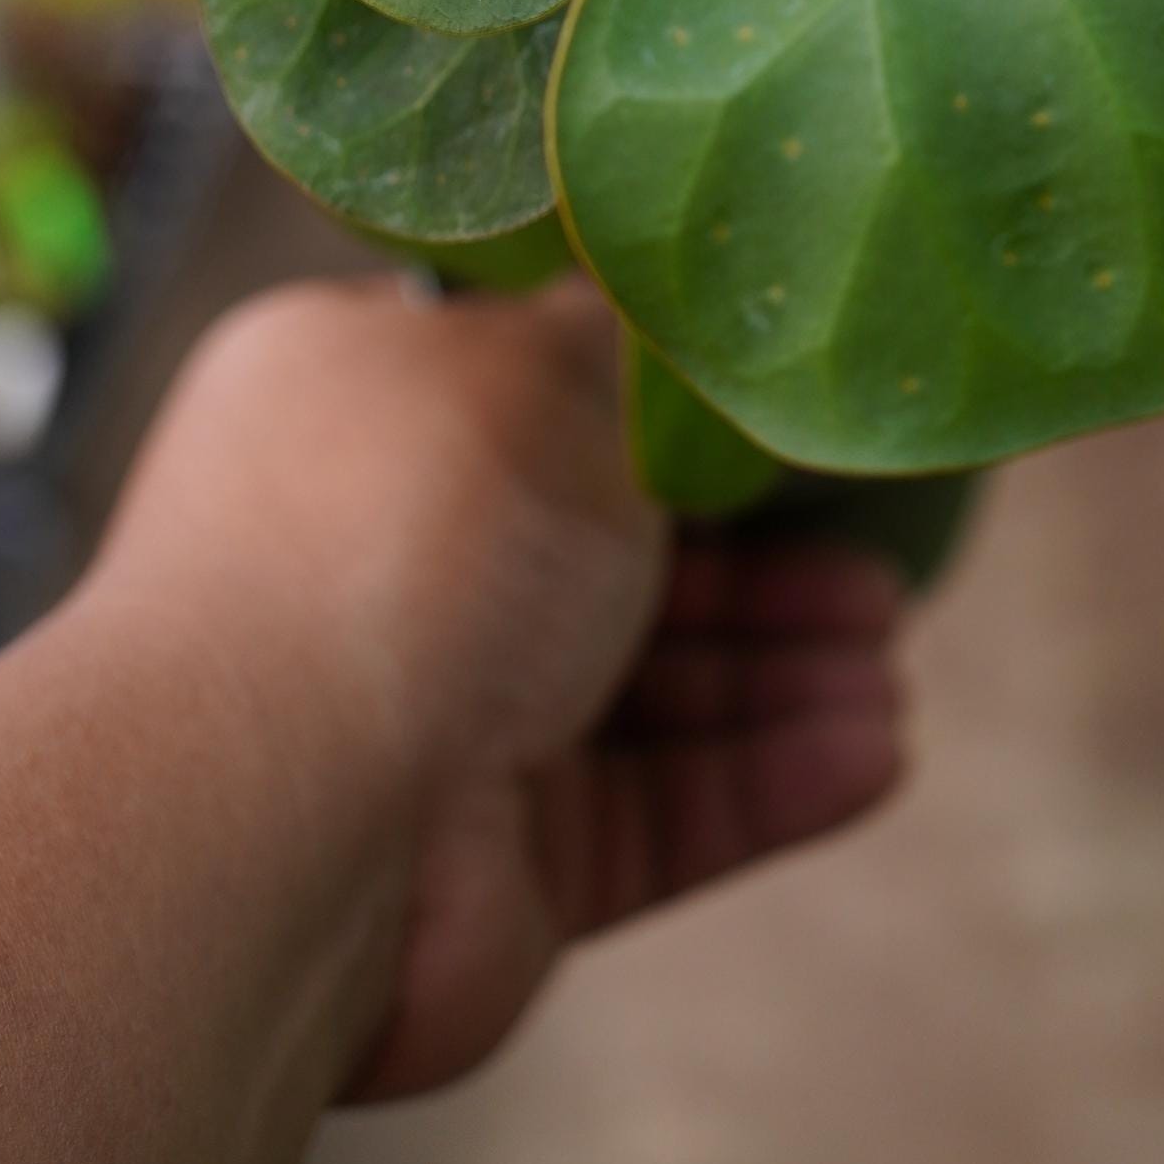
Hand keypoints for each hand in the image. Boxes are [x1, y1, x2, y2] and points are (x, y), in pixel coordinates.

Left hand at [91, 277, 908, 1101]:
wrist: (274, 816)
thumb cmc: (402, 543)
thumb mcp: (544, 370)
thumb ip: (625, 339)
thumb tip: (664, 300)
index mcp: (365, 408)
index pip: (527, 384)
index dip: (661, 396)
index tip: (783, 399)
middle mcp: (391, 556)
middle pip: (609, 547)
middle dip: (754, 556)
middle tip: (877, 559)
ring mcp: (442, 717)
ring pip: (648, 686)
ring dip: (779, 672)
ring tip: (888, 664)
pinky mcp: (500, 863)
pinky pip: (656, 809)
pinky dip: (762, 780)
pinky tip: (871, 753)